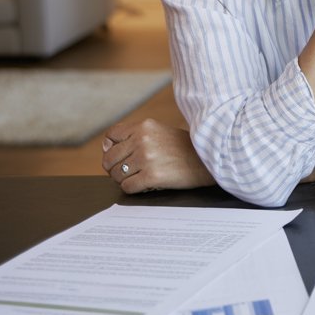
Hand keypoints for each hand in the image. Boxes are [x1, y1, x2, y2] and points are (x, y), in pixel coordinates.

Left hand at [101, 117, 215, 193]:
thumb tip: (105, 147)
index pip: (111, 135)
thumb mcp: (160, 132)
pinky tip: (146, 184)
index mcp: (144, 126)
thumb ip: (136, 136)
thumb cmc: (185, 148)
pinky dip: (133, 188)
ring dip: (125, 179)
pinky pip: (127, 187)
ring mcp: (146, 158)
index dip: (111, 148)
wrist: (209, 160)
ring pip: (116, 174)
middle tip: (130, 171)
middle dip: (116, 168)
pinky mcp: (152, 176)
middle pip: (109, 158)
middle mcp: (143, 140)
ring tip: (140, 177)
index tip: (120, 155)